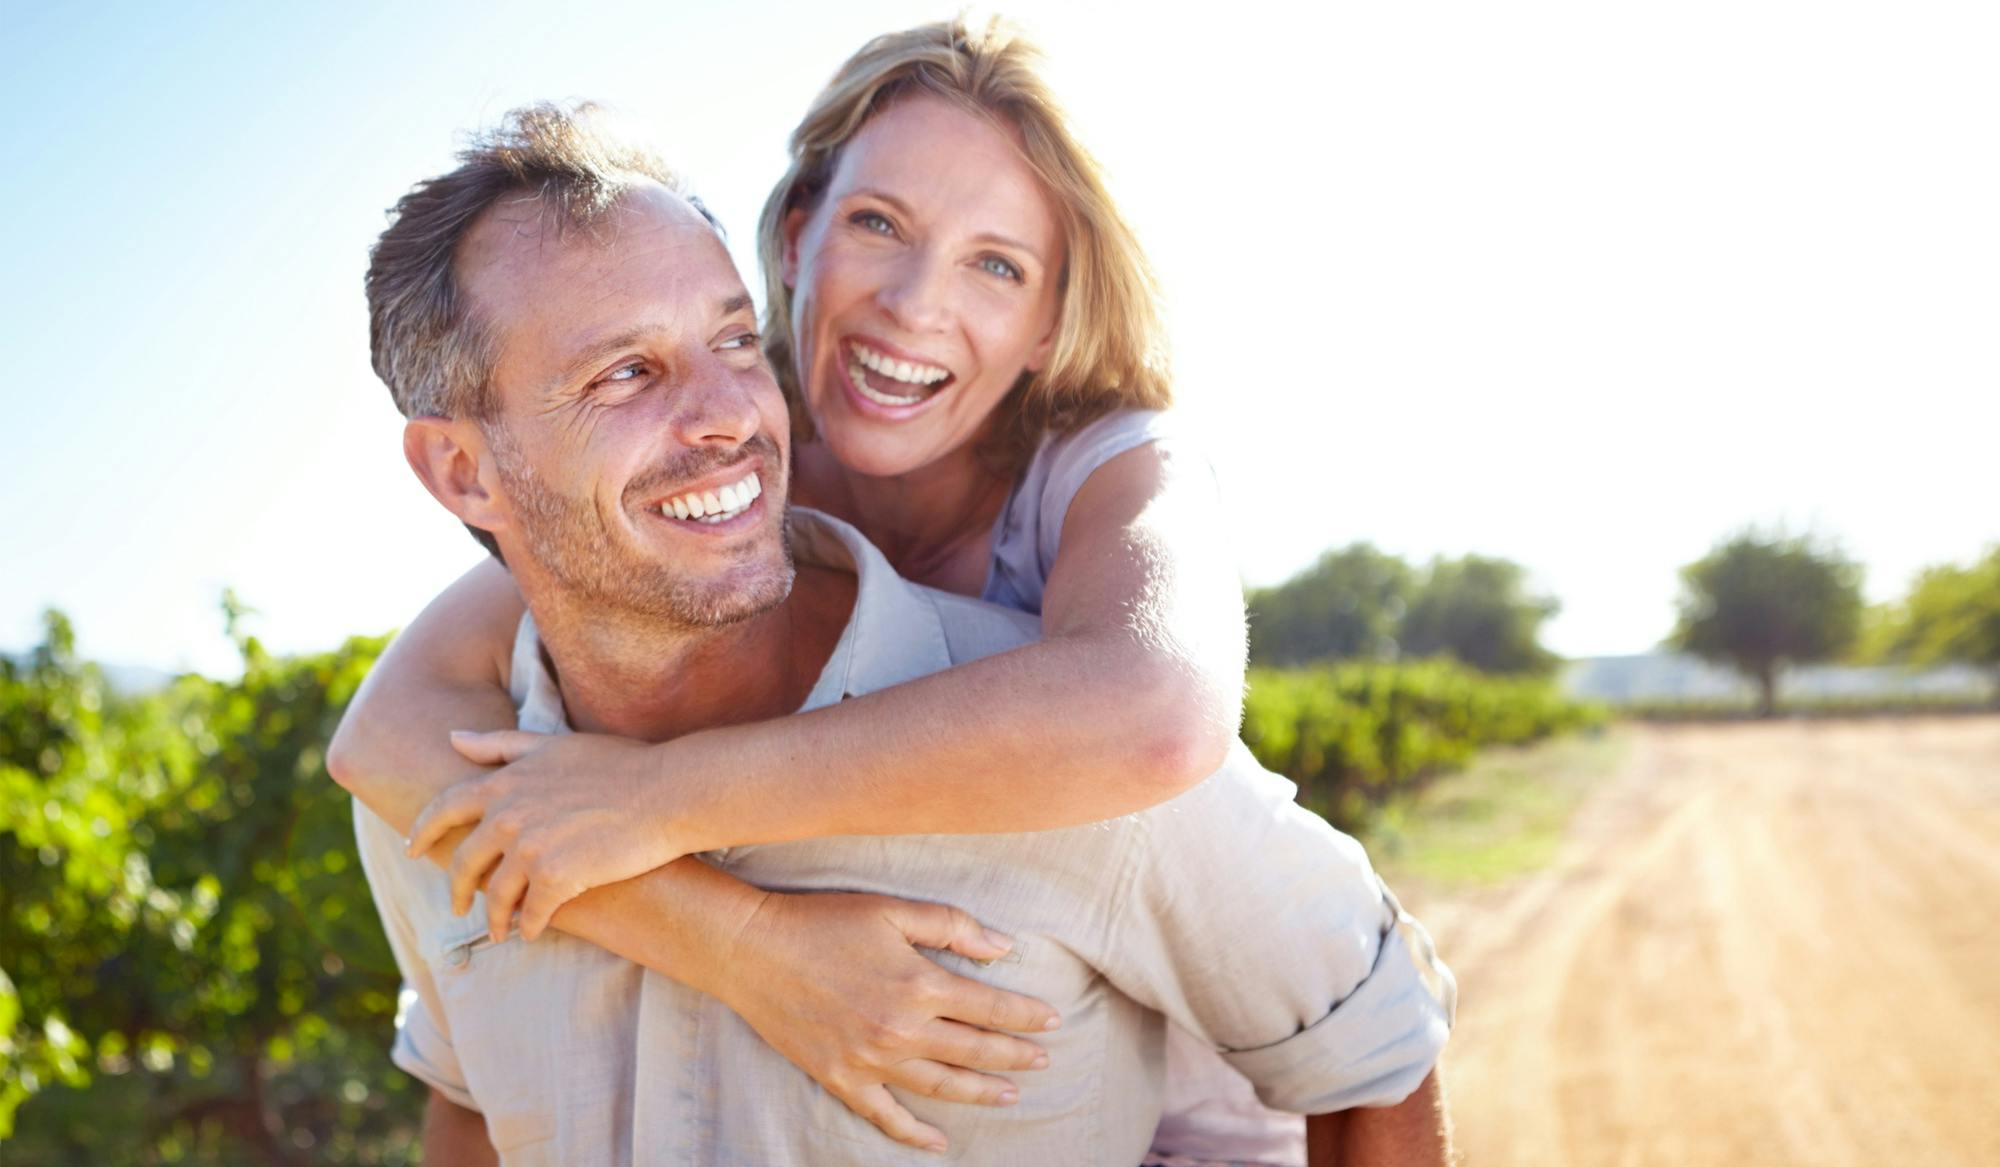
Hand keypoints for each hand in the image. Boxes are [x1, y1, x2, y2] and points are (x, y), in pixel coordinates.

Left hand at [406, 729, 690, 940]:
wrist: (665, 793)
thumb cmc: (618, 764)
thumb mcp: (553, 744)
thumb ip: (500, 745)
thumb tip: (453, 738)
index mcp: (504, 783)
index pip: (444, 809)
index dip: (422, 831)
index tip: (413, 849)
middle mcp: (508, 816)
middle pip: (464, 862)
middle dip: (458, 888)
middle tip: (458, 905)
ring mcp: (531, 849)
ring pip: (497, 896)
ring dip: (496, 917)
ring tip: (503, 930)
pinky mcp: (557, 879)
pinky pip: (532, 914)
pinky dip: (530, 926)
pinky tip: (533, 932)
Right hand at [715, 891, 1059, 1153]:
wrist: (751, 951)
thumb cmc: (823, 921)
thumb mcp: (892, 909)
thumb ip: (952, 927)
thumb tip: (1002, 948)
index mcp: (920, 984)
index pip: (991, 1008)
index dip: (1026, 1016)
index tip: (1052, 1020)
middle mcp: (901, 1029)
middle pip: (974, 1050)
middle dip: (1014, 1056)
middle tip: (1042, 1060)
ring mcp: (870, 1060)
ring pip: (940, 1086)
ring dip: (980, 1091)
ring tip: (1010, 1094)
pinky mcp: (840, 1078)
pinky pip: (885, 1116)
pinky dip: (914, 1134)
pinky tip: (939, 1141)